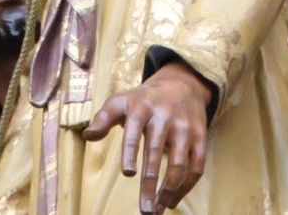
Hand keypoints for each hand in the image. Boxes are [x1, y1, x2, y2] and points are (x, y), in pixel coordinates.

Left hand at [83, 61, 209, 213]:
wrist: (181, 84)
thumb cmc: (144, 99)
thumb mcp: (121, 102)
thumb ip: (103, 118)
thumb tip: (88, 136)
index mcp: (142, 108)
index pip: (135, 130)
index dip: (131, 151)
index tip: (128, 173)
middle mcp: (165, 117)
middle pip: (157, 152)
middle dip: (150, 184)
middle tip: (144, 210)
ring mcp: (185, 128)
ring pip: (180, 164)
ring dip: (169, 190)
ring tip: (156, 209)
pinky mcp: (200, 137)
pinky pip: (197, 166)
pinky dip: (186, 187)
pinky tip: (173, 200)